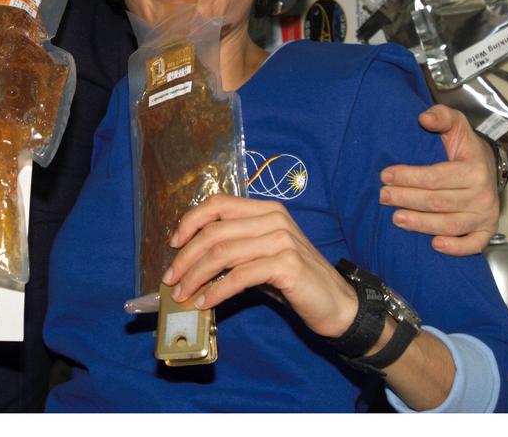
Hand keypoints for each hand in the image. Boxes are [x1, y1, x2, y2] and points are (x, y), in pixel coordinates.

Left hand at [162, 194, 357, 338]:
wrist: (337, 304)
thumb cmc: (294, 281)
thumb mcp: (262, 257)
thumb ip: (234, 249)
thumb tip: (190, 259)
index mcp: (266, 209)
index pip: (219, 203)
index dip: (191, 221)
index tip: (173, 244)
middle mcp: (274, 218)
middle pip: (215, 231)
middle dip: (186, 257)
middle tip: (170, 279)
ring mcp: (281, 240)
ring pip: (223, 252)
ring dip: (196, 276)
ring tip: (182, 294)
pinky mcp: (286, 265)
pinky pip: (240, 276)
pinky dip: (217, 290)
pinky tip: (205, 302)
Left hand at [379, 105, 499, 255]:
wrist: (488, 167)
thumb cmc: (465, 148)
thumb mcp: (456, 125)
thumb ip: (441, 117)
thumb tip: (424, 118)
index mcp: (474, 169)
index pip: (436, 177)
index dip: (408, 177)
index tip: (385, 175)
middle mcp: (483, 194)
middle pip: (438, 202)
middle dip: (407, 199)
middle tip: (383, 196)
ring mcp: (486, 215)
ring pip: (450, 224)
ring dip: (421, 224)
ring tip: (396, 219)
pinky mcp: (487, 231)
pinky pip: (473, 245)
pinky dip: (456, 248)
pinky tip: (434, 245)